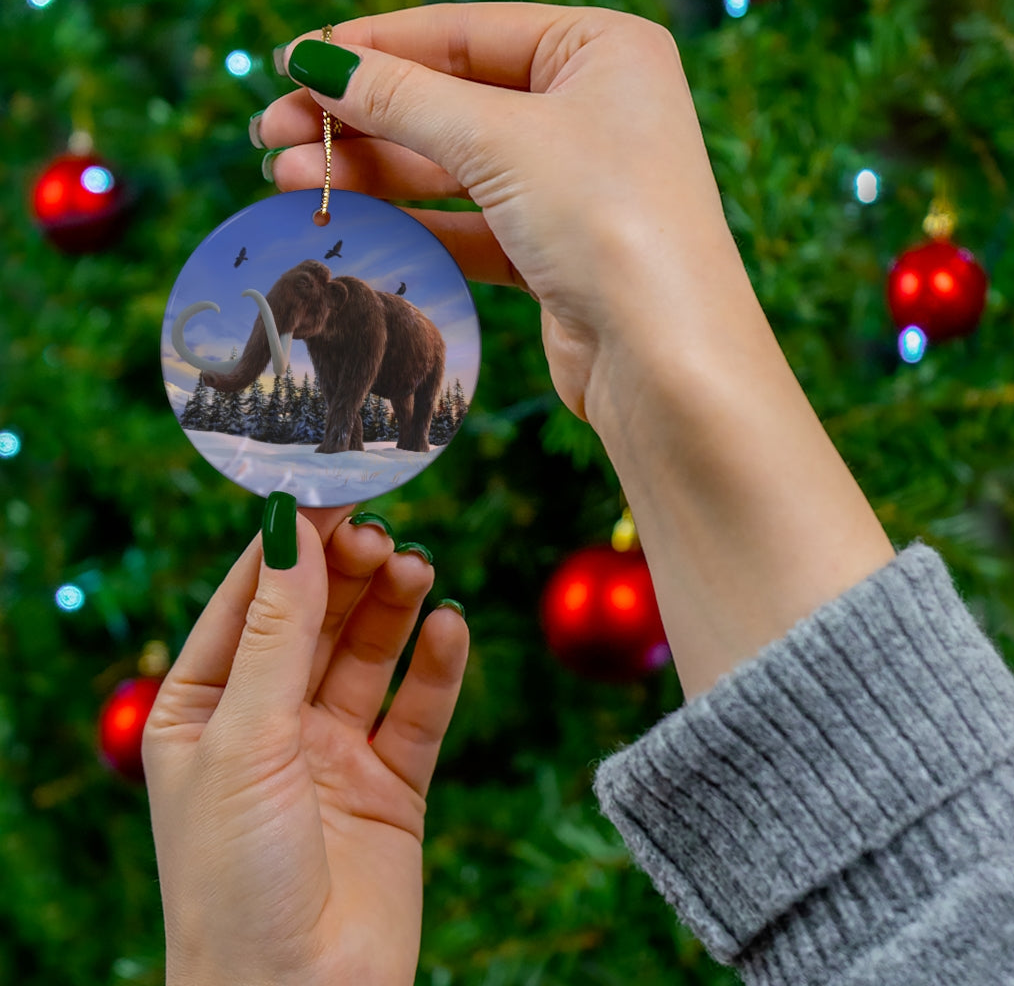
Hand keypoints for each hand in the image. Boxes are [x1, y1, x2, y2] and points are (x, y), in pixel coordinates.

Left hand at [143, 503, 468, 985]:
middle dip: (348, 573)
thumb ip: (277, 632)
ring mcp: (332, 750)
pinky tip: (450, 628)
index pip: (250, 600)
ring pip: (370, 654)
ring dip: (394, 608)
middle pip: (317, 619)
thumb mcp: (245, 738)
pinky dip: (437, 667)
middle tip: (383, 535)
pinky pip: (419, 709)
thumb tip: (291, 530)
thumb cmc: (235, 878)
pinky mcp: (391, 783)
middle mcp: (269, 721)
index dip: (291, 545)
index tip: (333, 493)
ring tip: (417, 570)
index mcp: (205, 707)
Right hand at [256, 3, 740, 424]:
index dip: (373, 47)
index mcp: (601, 50)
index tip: (294, 62)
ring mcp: (574, 184)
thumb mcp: (500, 140)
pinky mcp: (555, 251)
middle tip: (273, 133)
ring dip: (373, 172)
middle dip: (360, 117)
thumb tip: (318, 62)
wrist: (664, 360)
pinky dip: (412, 221)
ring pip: (454, 166)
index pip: (464, 33)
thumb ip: (404, 98)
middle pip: (451, 100)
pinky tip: (351, 219)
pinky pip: (470, 223)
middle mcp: (591, 110)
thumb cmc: (609, 223)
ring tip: (288, 178)